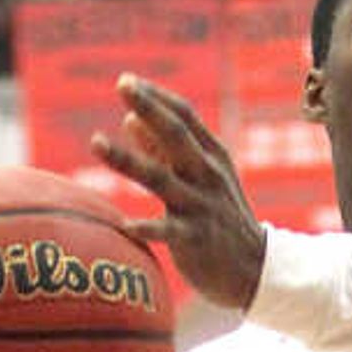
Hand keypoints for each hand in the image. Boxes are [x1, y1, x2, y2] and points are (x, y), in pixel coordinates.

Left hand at [94, 75, 267, 309]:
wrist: (255, 270)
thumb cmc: (220, 219)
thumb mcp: (200, 179)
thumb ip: (163, 151)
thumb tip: (130, 120)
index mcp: (211, 157)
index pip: (184, 116)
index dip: (156, 97)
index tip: (127, 81)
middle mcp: (208, 176)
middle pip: (177, 135)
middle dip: (150, 108)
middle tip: (122, 85)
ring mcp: (202, 206)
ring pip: (162, 178)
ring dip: (127, 160)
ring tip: (96, 142)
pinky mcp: (196, 239)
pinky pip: (168, 232)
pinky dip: (147, 227)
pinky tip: (124, 225)